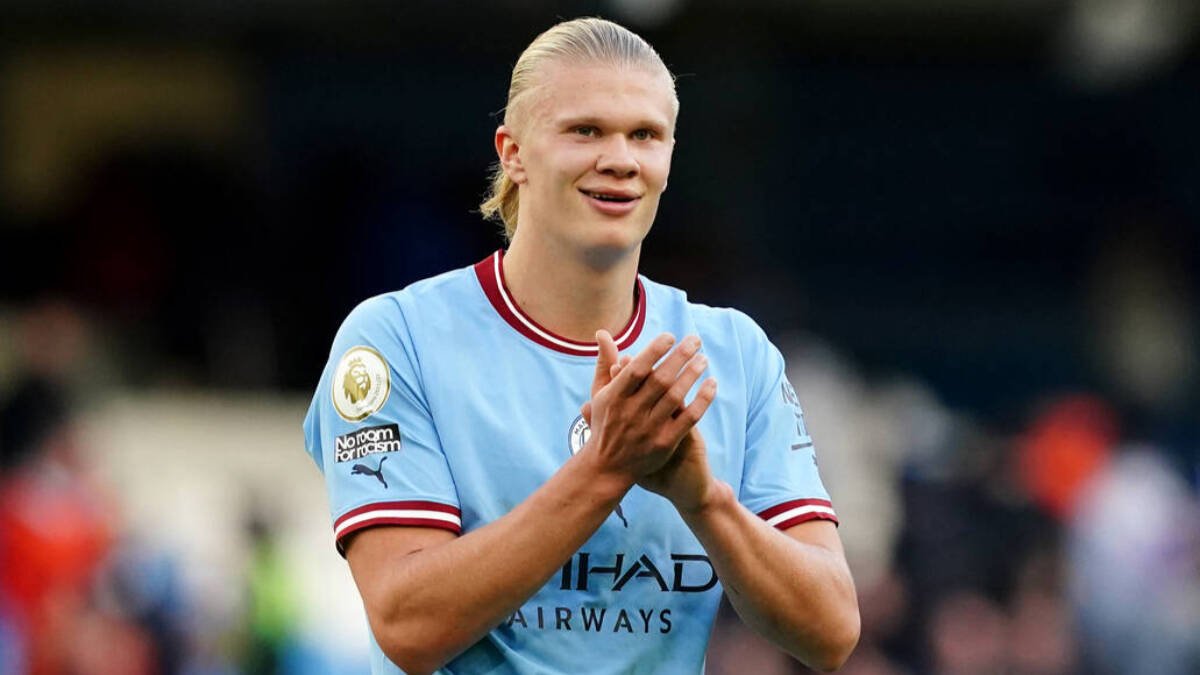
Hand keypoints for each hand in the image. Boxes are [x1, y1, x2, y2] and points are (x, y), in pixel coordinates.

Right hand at [581, 331, 717, 499]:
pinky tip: (712, 384)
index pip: (637, 368)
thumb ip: (605, 363)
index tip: (670, 336)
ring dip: (692, 375)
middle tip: (695, 340)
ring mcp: (649, 429)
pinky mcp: (665, 444)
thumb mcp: (599, 394)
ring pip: (676, 397)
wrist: (607, 468)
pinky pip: (689, 418)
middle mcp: (631, 412)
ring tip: (703, 359)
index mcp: (614, 397)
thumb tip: (602, 333)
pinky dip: (702, 400)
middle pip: (660, 379)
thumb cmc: (604, 424)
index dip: (654, 350)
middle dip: (679, 357)